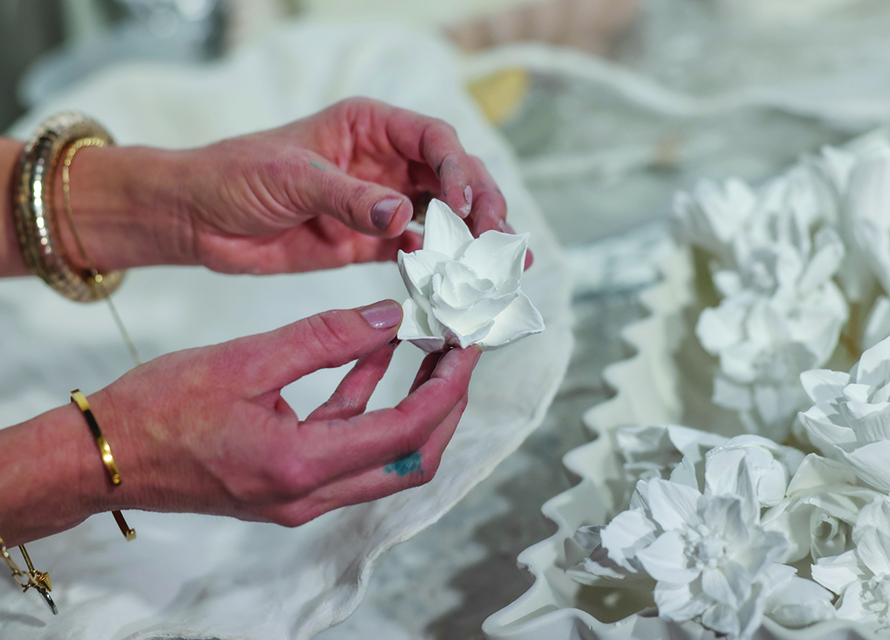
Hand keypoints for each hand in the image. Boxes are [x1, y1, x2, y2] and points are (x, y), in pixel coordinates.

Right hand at [87, 300, 479, 525]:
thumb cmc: (158, 410)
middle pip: (411, 459)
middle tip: (460, 352)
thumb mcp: (247, 359)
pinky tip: (374, 355)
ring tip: (426, 345)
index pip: (406, 432)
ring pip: (384, 456)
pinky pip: (346, 445)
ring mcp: (299, 494)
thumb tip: (390, 317)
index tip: (468, 347)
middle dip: (444, 404)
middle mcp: (309, 494)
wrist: (101, 456)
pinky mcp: (287, 480)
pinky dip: (366, 402)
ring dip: (410, 403)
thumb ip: (325, 337)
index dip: (447, 387)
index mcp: (301, 466)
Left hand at [174, 97, 519, 273]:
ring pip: (440, 218)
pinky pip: (413, 253)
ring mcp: (378, 204)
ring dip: (469, 240)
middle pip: (451, 179)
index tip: (464, 206)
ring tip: (500, 266)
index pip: (434, 141)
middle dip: (481, 207)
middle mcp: (383, 162)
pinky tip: (455, 284)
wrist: (197, 219)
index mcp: (369, 128)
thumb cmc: (235, 176)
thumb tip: (402, 216)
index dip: (459, 170)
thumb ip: (349, 198)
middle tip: (501, 240)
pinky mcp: (367, 243)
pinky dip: (436, 268)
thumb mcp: (293, 178)